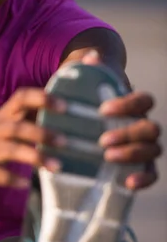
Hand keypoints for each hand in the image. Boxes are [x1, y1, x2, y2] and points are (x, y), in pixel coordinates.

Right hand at [0, 88, 65, 187]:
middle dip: (41, 133)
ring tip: (57, 166)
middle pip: (18, 127)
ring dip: (34, 156)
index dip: (41, 98)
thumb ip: (37, 112)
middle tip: (65, 141)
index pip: (22, 98)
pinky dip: (10, 178)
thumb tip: (75, 110)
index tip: (65, 106)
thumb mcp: (14, 116)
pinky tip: (26, 184)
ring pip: (10, 150)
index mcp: (7, 113)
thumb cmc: (2, 129)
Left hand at [83, 51, 161, 189]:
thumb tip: (90, 58)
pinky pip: (152, 174)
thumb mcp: (89, 88)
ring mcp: (146, 147)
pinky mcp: (141, 167)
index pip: (145, 101)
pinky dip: (144, 179)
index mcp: (135, 105)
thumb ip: (91, 73)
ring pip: (153, 150)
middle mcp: (144, 125)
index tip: (102, 110)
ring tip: (107, 157)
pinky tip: (129, 183)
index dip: (128, 105)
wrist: (94, 123)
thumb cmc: (92, 104)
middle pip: (151, 128)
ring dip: (132, 154)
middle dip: (128, 134)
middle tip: (102, 140)